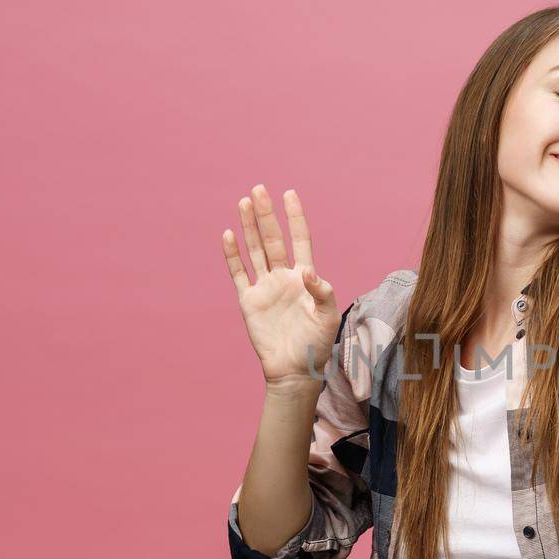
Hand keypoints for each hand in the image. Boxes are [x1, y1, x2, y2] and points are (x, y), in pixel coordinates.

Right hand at [220, 185, 342, 387]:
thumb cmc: (317, 344)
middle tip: (259, 189)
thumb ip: (323, 292)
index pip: (300, 239)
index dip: (295, 217)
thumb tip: (308, 271)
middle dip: (267, 214)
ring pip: (255, 250)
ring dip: (249, 227)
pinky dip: (233, 254)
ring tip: (244, 202)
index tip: (290, 194)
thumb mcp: (329, 317)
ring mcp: (265, 287)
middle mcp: (283, 277)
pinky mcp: (248, 301)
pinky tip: (229, 234)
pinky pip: (238, 273)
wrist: (295, 369)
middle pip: (273, 239)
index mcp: (305, 278)